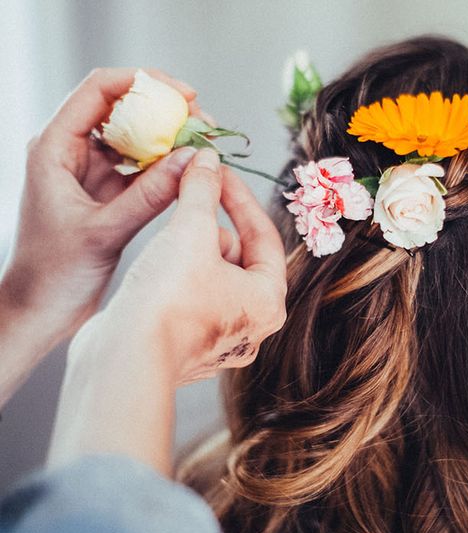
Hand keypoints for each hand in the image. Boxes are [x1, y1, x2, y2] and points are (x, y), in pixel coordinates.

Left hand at [2, 68, 204, 335]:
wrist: (42, 308)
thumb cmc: (55, 272)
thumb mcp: (105, 231)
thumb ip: (150, 195)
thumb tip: (192, 159)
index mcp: (55, 148)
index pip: (99, 91)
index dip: (144, 84)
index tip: (185, 95)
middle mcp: (71, 153)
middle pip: (122, 110)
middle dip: (165, 112)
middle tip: (205, 124)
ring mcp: (90, 173)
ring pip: (135, 140)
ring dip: (169, 140)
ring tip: (204, 148)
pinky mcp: (106, 195)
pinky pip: (141, 170)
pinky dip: (166, 169)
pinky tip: (189, 174)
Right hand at [49, 149, 286, 474]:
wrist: (124, 358)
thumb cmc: (168, 300)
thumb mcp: (189, 231)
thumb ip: (202, 192)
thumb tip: (207, 161)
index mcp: (267, 303)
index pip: (265, 238)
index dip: (240, 199)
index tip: (218, 173)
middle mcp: (250, 328)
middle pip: (240, 260)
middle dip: (214, 228)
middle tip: (191, 203)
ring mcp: (218, 343)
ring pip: (213, 281)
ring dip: (194, 254)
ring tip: (169, 242)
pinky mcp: (186, 349)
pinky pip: (190, 302)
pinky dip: (177, 280)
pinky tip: (156, 270)